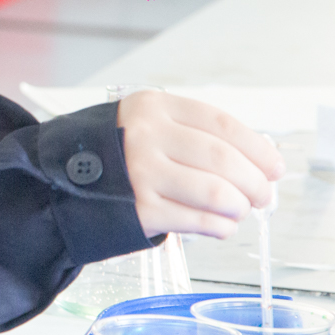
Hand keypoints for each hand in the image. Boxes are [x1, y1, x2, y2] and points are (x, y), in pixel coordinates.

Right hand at [117, 91, 284, 238]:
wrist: (60, 181)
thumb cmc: (114, 154)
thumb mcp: (147, 124)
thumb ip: (193, 135)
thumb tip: (258, 164)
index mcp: (153, 107)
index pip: (222, 124)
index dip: (257, 148)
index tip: (274, 167)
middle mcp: (146, 137)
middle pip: (224, 160)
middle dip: (255, 182)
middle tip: (263, 195)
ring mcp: (141, 174)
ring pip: (216, 193)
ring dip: (239, 206)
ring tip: (239, 211)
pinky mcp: (139, 209)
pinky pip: (197, 221)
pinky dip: (219, 227)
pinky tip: (221, 226)